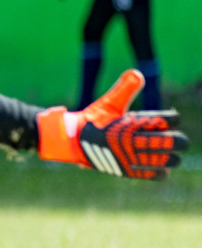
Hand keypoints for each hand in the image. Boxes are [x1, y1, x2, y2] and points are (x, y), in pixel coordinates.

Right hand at [36, 70, 187, 179]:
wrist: (70, 142)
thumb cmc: (92, 120)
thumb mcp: (108, 103)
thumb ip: (125, 88)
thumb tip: (137, 73)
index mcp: (133, 122)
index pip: (168, 120)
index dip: (170, 120)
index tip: (165, 122)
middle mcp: (134, 141)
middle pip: (173, 142)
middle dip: (178, 141)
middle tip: (177, 140)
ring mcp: (131, 157)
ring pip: (167, 160)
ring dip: (172, 157)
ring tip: (170, 155)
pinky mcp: (127, 170)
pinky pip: (154, 174)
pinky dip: (161, 172)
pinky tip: (162, 168)